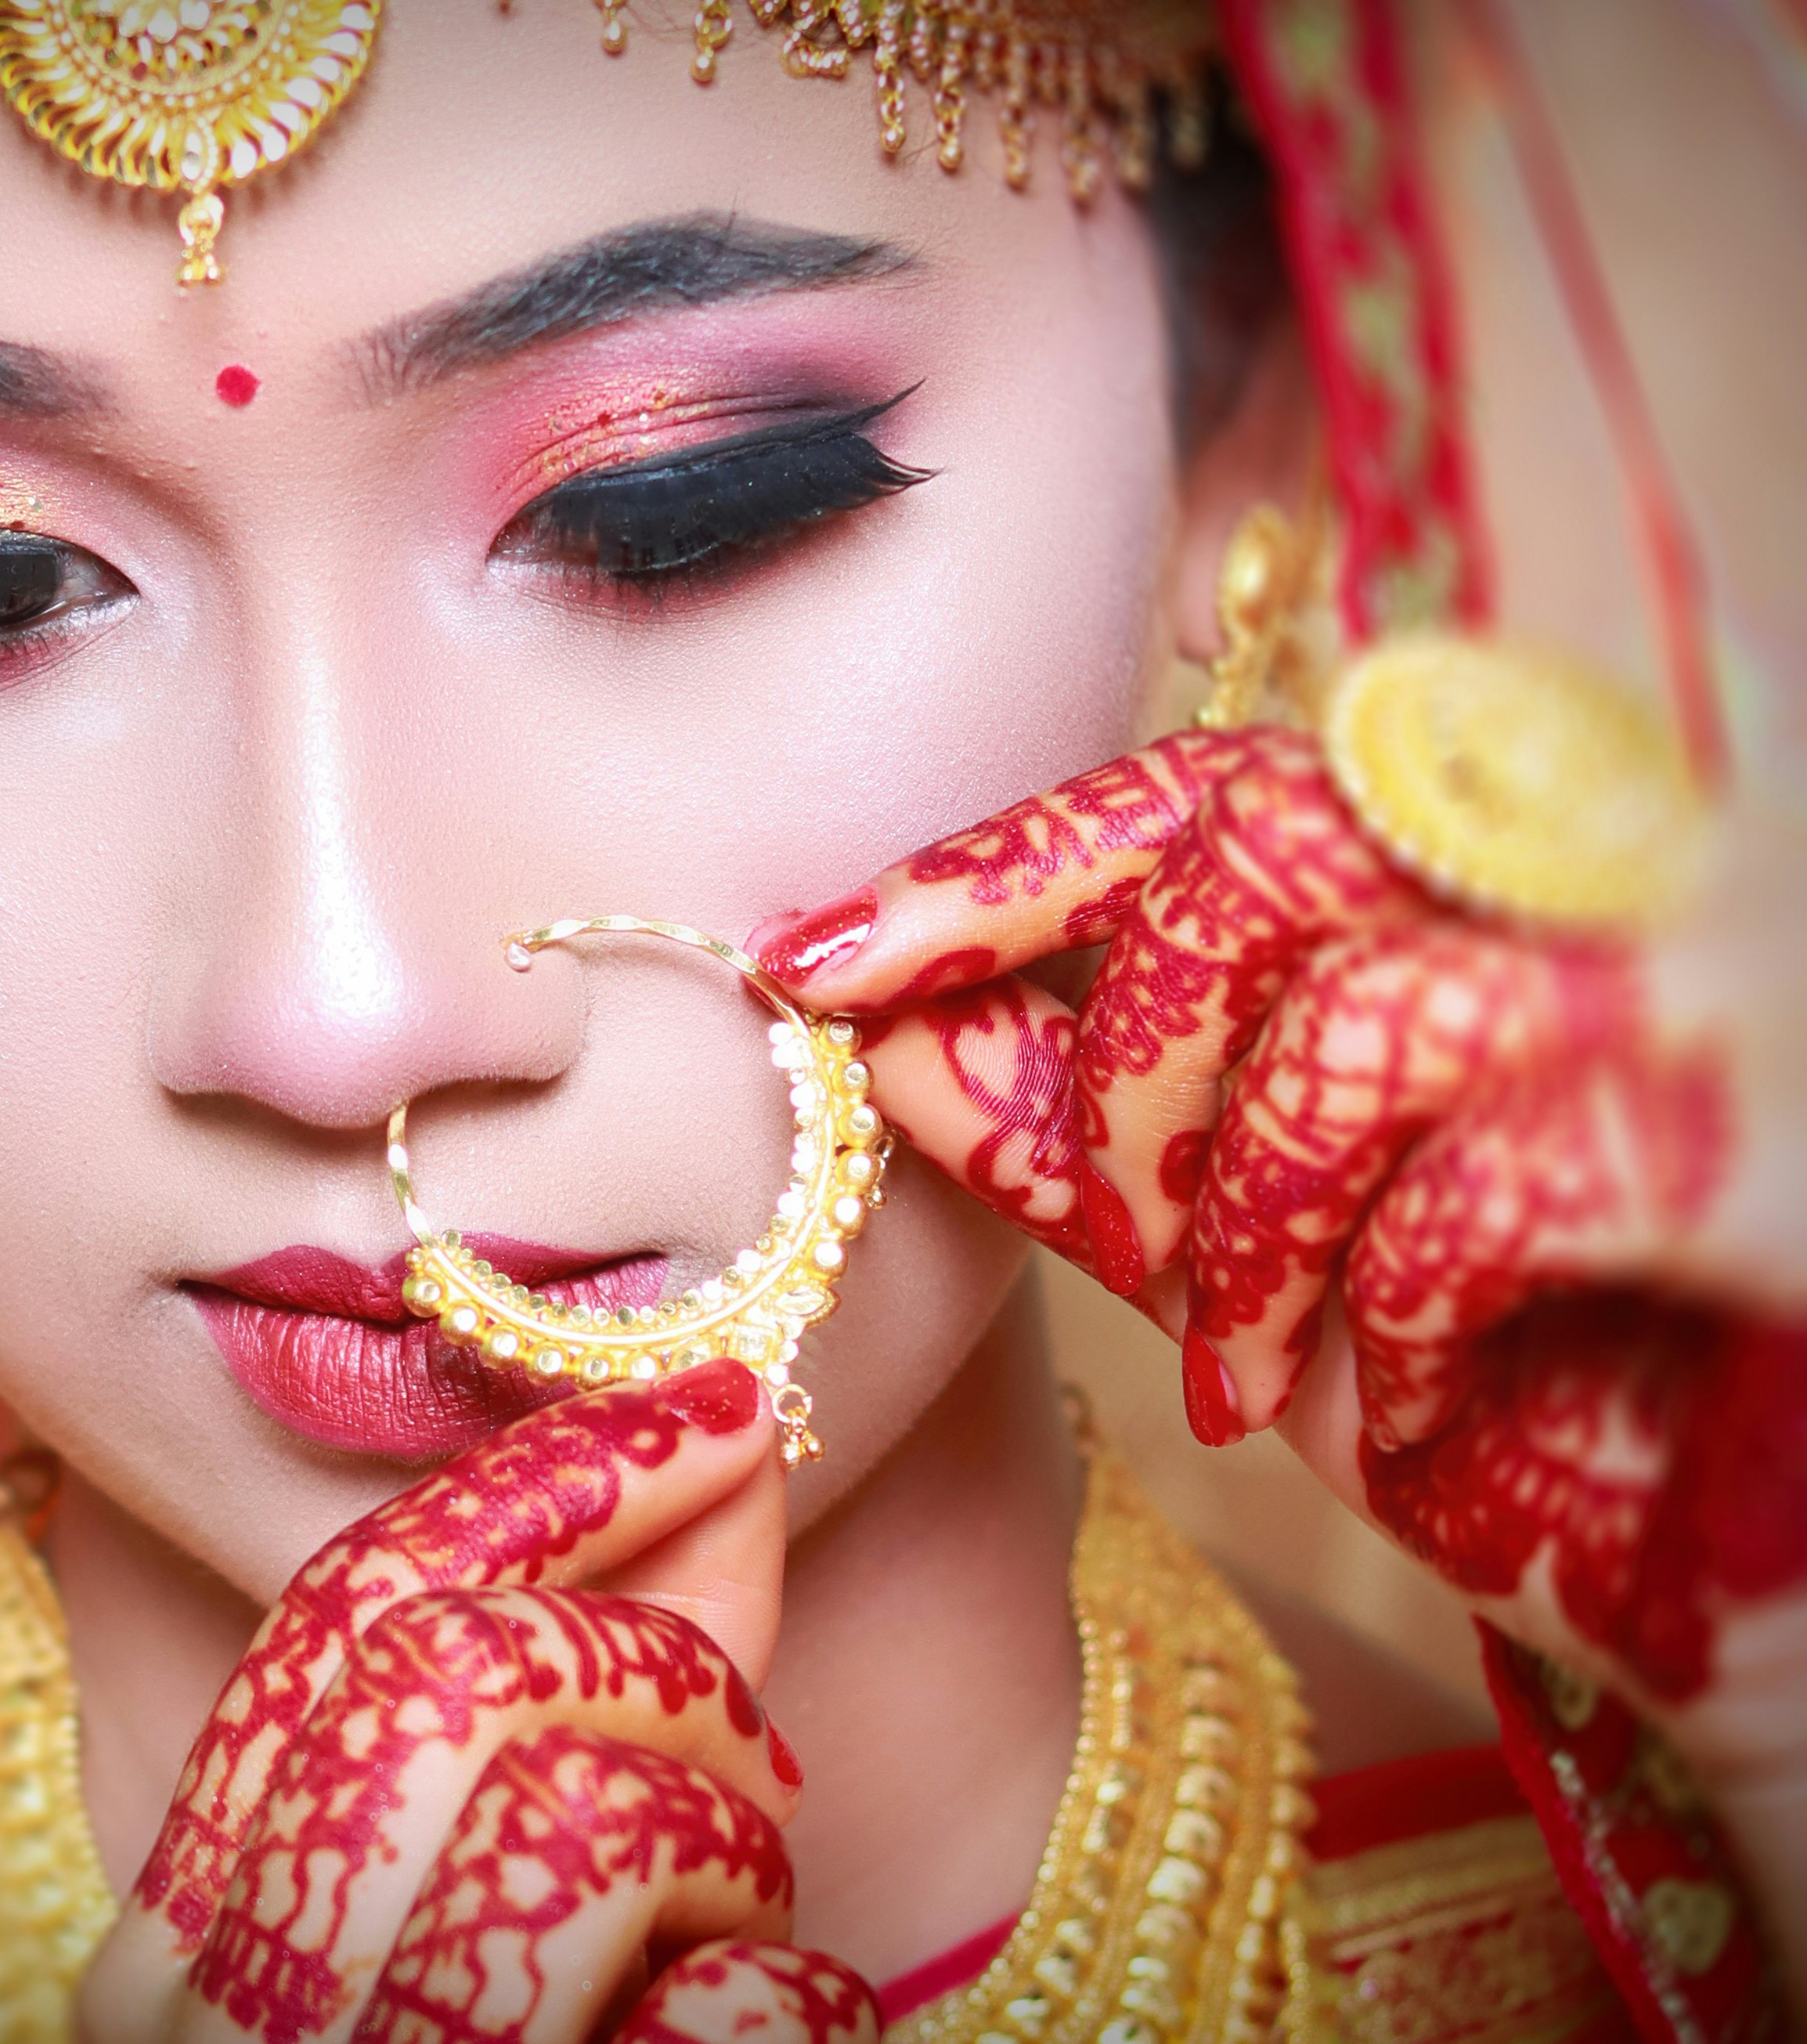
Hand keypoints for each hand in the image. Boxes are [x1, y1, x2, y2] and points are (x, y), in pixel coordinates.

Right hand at [76, 1359, 879, 2043]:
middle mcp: (223, 2027)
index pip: (337, 1621)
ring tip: (705, 1951)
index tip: (719, 1405)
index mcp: (186, 1949)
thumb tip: (717, 1445)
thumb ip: (580, 1708)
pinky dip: (773, 2009)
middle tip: (719, 1762)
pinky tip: (728, 2038)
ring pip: (594, 1822)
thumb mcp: (499, 1922)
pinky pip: (717, 2017)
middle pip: (456, 1683)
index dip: (544, 1483)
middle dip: (656, 1670)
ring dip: (722, 1858)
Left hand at [751, 726, 1806, 1958]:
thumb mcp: (1257, 1261)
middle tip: (1113, 1233)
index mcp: (1494, 860)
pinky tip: (1408, 1414)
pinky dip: (1388, 1329)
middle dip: (1122, 1072)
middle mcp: (1611, 872)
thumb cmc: (1513, 1392)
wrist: (1753, 1567)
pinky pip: (1474, 1199)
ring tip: (1248, 1376)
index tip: (812, 957)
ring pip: (1348, 1031)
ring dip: (1245, 1240)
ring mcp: (1699, 994)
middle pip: (1264, 857)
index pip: (1211, 783)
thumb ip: (1095, 1144)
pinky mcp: (1748, 1147)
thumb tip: (886, 1041)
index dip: (996, 866)